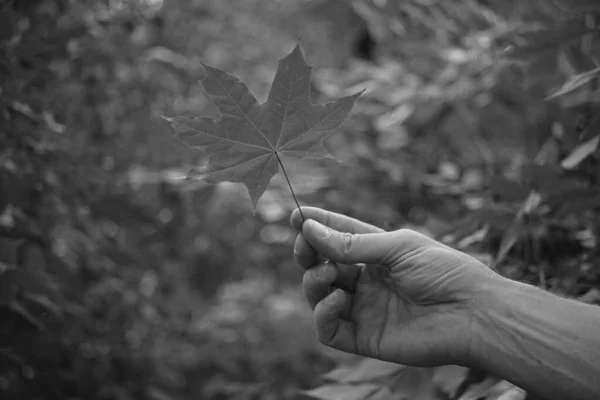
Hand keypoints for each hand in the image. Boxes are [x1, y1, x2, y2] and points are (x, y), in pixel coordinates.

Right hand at [291, 207, 502, 366]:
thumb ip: (352, 244)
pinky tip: (337, 300)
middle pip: (322, 264)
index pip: (338, 235)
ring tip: (327, 274)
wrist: (473, 314)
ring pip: (318, 294)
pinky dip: (322, 314)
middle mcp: (366, 280)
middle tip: (304, 243)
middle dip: (308, 251)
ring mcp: (363, 308)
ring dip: (313, 280)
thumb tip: (309, 228)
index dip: (317, 224)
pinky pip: (328, 329)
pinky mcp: (364, 337)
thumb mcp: (397, 247)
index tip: (297, 214)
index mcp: (377, 253)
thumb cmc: (444, 271)